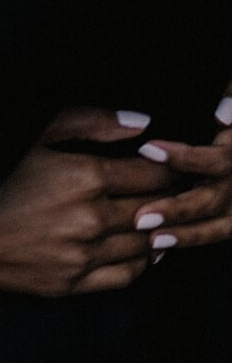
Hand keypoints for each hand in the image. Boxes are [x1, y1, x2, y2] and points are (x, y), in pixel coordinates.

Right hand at [0, 107, 171, 295]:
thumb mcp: (33, 130)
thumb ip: (89, 121)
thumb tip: (139, 122)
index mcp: (84, 177)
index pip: (152, 172)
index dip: (164, 163)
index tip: (164, 157)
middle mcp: (91, 220)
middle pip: (154, 208)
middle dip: (166, 194)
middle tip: (166, 184)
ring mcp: (83, 256)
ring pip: (144, 244)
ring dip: (158, 227)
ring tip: (158, 212)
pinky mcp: (71, 283)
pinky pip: (126, 276)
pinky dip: (143, 261)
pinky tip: (143, 246)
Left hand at [134, 85, 231, 258]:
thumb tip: (222, 114)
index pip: (217, 161)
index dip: (184, 158)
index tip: (147, 150)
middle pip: (213, 201)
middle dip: (178, 210)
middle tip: (141, 216)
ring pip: (217, 225)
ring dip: (184, 234)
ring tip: (150, 240)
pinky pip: (216, 233)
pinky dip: (189, 240)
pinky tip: (159, 248)